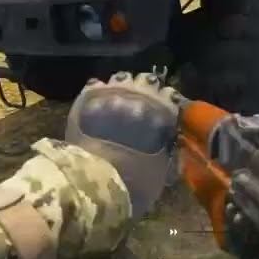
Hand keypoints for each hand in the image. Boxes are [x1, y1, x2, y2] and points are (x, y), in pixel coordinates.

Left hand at [65, 71, 181, 217]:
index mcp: (163, 110)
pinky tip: (97, 103)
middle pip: (147, 80)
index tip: (162, 110)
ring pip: (120, 78)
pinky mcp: (87, 97)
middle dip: (144, 89)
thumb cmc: (136, 180)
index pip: (170, 94)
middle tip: (140, 103)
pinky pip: (95, 85)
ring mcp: (113, 92)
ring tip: (117, 101)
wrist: (97, 180)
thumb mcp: (162, 170)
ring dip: (121, 88)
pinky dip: (97, 92)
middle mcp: (141, 93)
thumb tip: (170, 144)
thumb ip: (168, 150)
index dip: (165, 102)